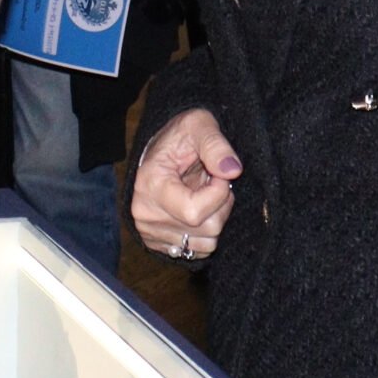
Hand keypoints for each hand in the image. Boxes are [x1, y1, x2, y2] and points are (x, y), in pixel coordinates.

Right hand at [129, 108, 240, 259]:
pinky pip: (199, 251)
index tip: (218, 174)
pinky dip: (207, 233)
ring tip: (204, 195)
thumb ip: (215, 145)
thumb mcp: (199, 126)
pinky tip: (200, 210)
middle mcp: (146, 214)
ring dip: (217, 219)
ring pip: (207, 243)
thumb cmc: (181, 136)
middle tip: (212, 182)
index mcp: (150, 185)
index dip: (218, 194)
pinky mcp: (159, 243)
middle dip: (221, 205)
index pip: (194, 212)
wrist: (161, 151)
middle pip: (206, 228)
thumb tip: (232, 171)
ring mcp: (150, 231)